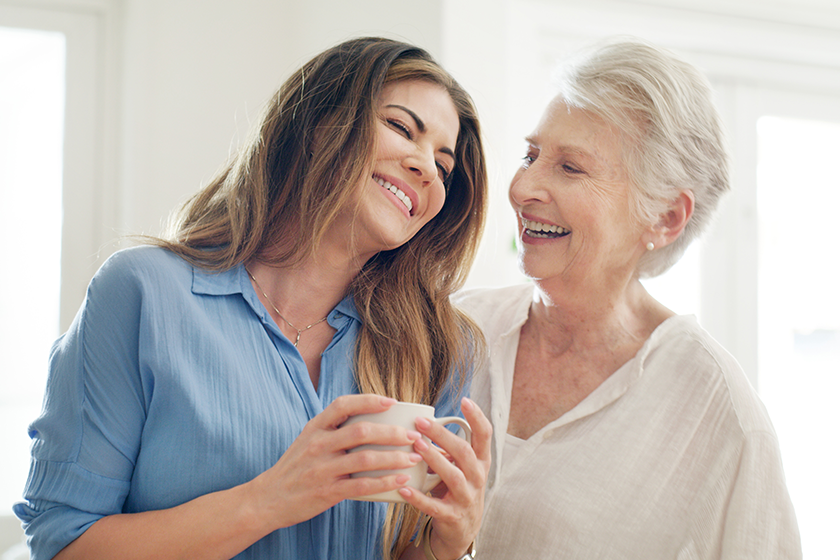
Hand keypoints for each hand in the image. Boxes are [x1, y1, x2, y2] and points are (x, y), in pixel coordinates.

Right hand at [248, 394, 423, 530]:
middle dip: (392, 432)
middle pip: (361, 431)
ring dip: (394, 458)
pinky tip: (400, 480)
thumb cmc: (296, 466)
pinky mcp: (328, 491)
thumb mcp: (308, 439)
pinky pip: (362, 485)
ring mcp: (323, 468)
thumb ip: (333, 429)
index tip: (392, 402)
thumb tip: (372, 420)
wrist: (269, 498)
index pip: (343, 405)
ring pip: (366, 458)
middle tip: (413, 435)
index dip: (369, 401)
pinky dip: (385, 482)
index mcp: (315, 427)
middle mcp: (318, 444)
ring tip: (414, 457)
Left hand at [398, 397, 491, 558]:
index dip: (477, 417)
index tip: (465, 400)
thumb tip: (423, 423)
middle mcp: (477, 478)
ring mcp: (466, 498)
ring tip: (416, 446)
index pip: (485, 435)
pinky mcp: (452, 516)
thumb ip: (448, 448)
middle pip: (464, 452)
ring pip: (453, 476)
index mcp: (480, 462)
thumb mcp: (460, 467)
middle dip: (442, 435)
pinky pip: (434, 506)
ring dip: (433, 459)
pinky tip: (403, 487)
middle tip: (421, 422)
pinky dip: (418, 497)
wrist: (462, 530)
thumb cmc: (457, 489)